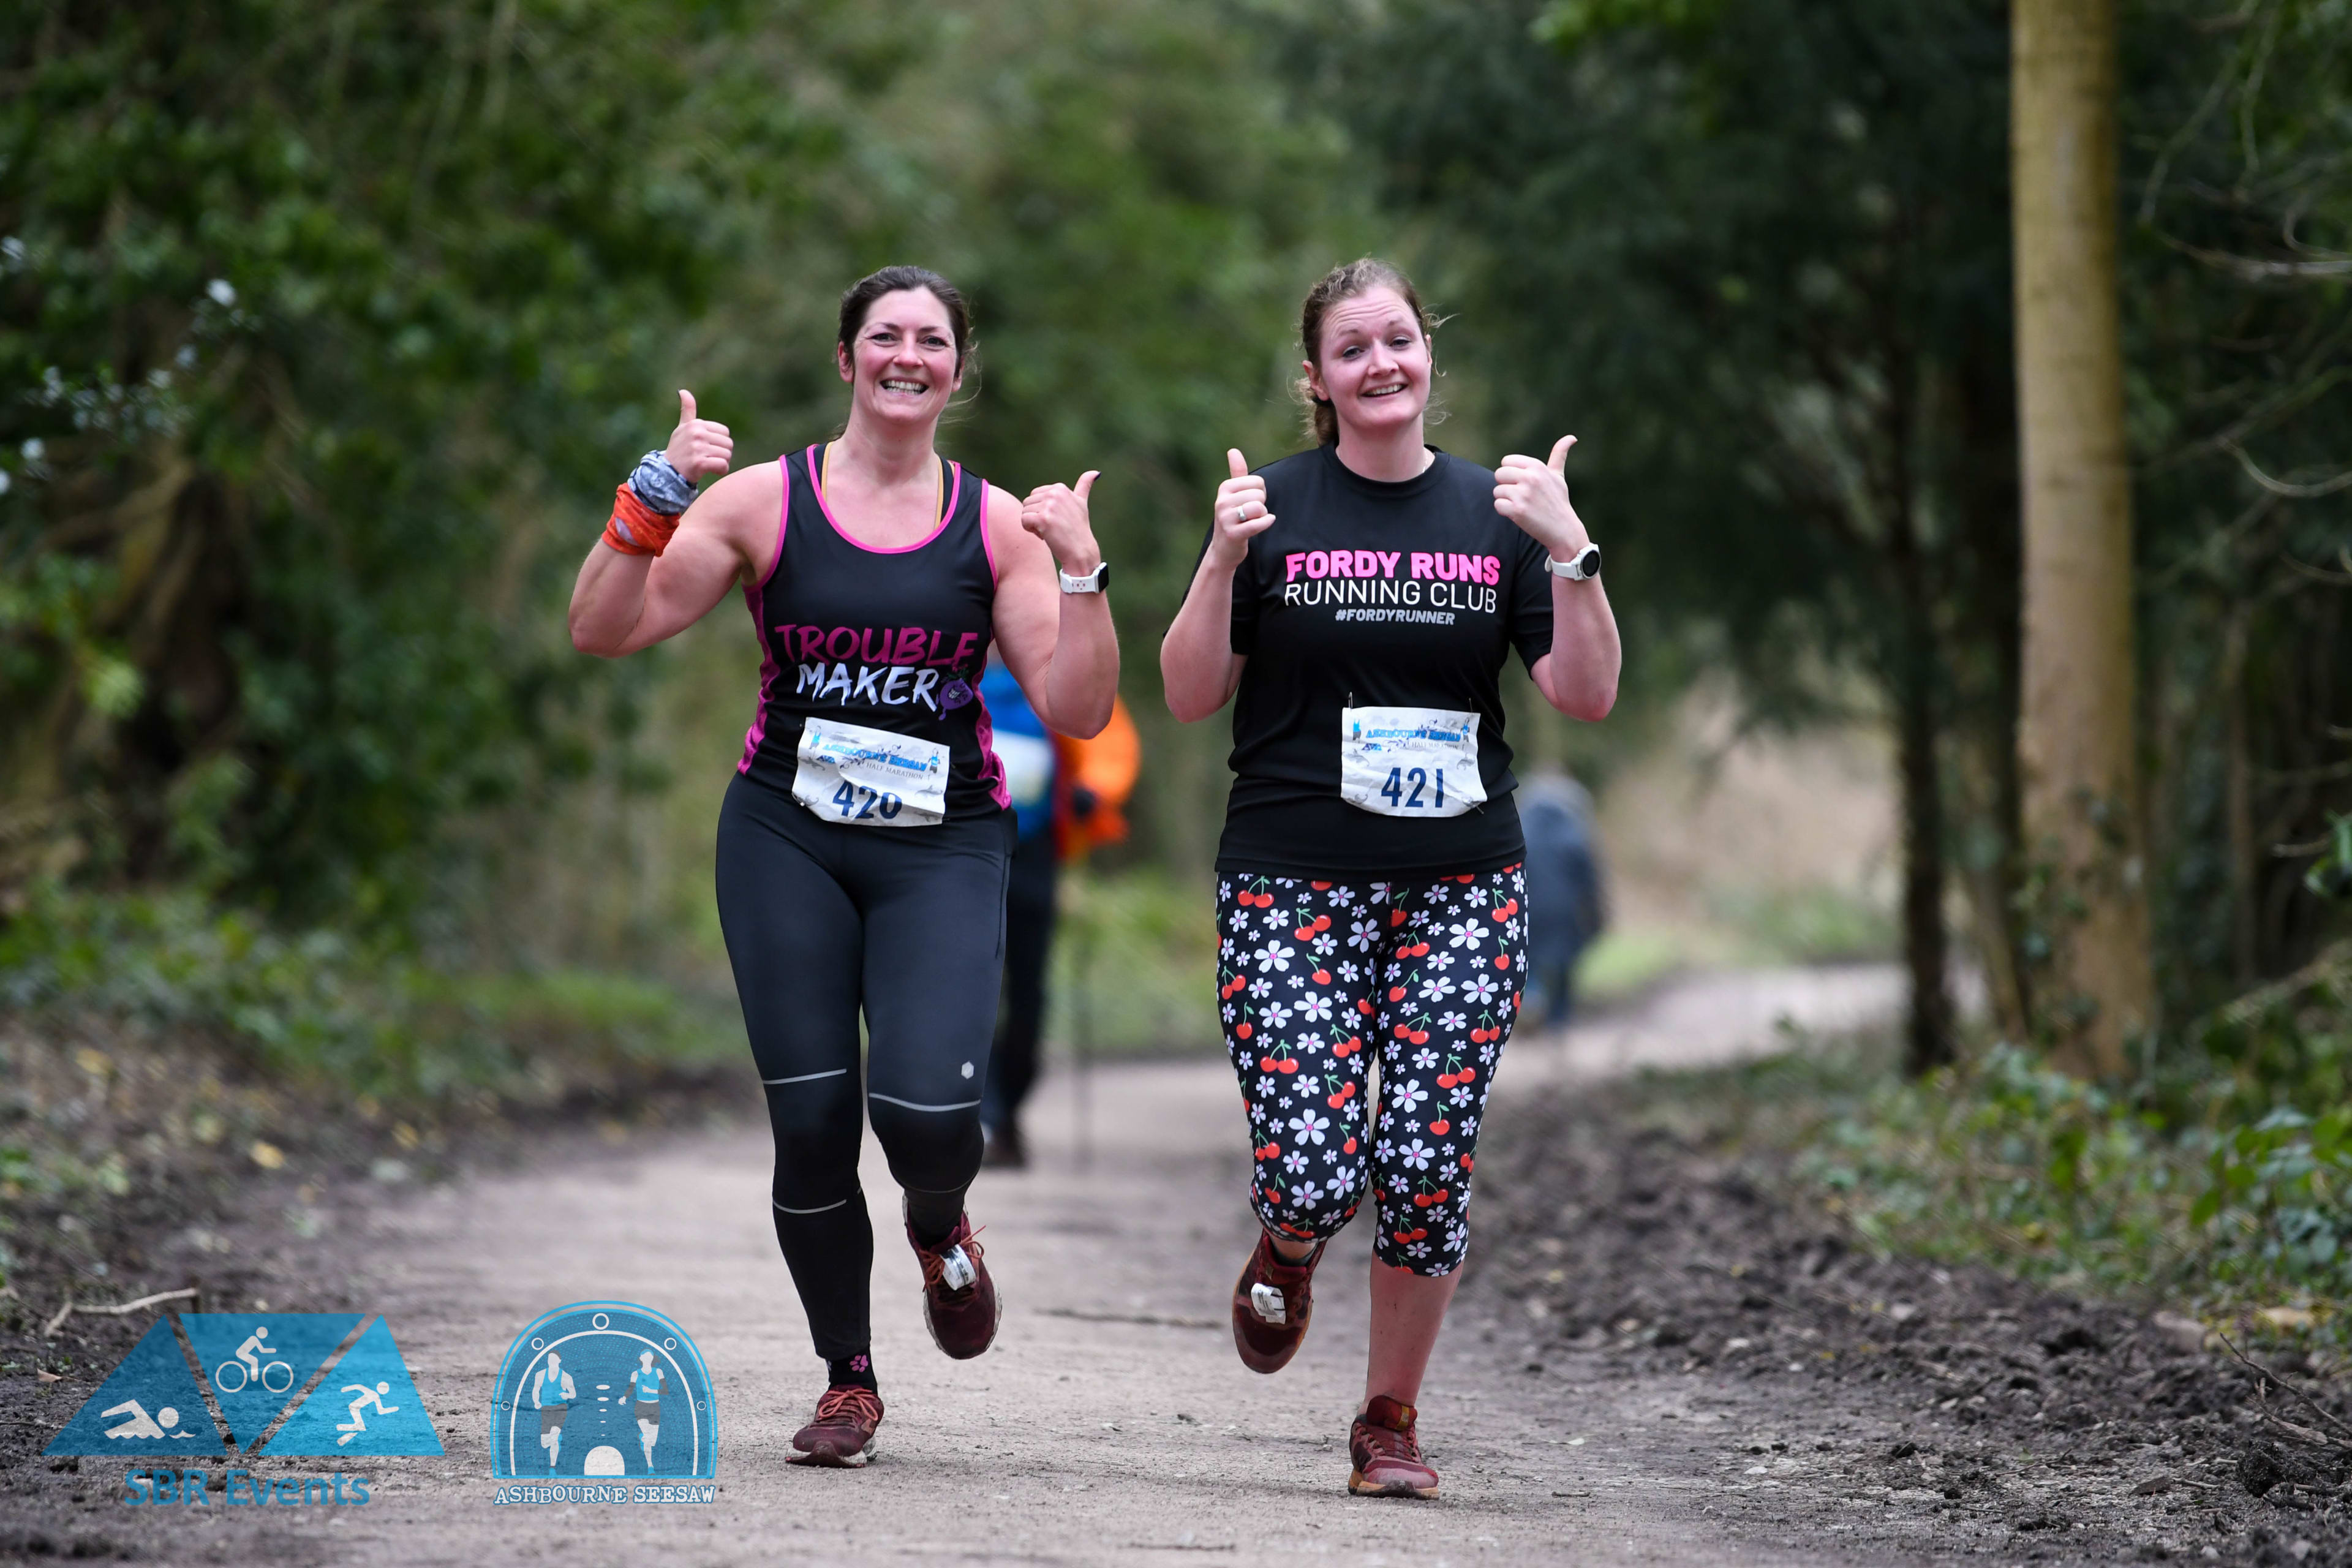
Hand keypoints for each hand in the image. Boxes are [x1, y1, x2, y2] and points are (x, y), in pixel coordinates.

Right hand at [663, 389, 733, 483]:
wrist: (667, 473)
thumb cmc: (678, 450)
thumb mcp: (682, 428)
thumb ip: (687, 410)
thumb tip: (683, 391)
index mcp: (696, 424)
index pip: (725, 432)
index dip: (720, 442)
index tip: (708, 448)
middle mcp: (697, 433)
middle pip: (728, 444)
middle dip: (723, 453)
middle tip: (710, 458)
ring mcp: (698, 447)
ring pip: (727, 455)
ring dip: (722, 463)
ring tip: (709, 465)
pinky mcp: (699, 462)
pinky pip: (723, 465)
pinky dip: (721, 471)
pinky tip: (712, 472)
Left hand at [1021, 469, 1103, 574]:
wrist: (1080, 550)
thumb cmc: (1079, 528)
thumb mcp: (1082, 503)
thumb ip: (1084, 486)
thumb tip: (1096, 472)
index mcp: (1060, 488)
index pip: (1035, 495)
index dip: (1042, 509)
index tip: (1056, 518)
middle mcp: (1055, 493)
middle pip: (1028, 502)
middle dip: (1036, 515)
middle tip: (1052, 526)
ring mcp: (1049, 505)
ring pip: (1024, 511)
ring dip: (1033, 524)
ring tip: (1049, 531)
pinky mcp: (1043, 518)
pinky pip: (1024, 521)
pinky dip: (1030, 530)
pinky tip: (1044, 535)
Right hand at [1209, 448, 1273, 568]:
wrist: (1223, 549)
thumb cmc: (1232, 518)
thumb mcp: (1233, 494)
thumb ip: (1236, 472)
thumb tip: (1233, 450)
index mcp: (1224, 488)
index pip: (1258, 481)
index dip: (1260, 493)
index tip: (1250, 502)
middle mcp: (1222, 501)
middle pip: (1259, 494)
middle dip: (1261, 505)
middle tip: (1251, 515)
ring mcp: (1226, 518)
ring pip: (1259, 508)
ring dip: (1262, 516)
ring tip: (1252, 521)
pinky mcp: (1233, 533)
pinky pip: (1258, 523)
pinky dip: (1266, 523)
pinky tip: (1264, 524)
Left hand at [1493, 435, 1586, 558]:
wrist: (1563, 529)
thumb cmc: (1558, 501)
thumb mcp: (1558, 476)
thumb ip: (1559, 455)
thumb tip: (1571, 437)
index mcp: (1537, 466)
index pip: (1506, 461)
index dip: (1511, 473)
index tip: (1522, 482)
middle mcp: (1530, 478)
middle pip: (1499, 474)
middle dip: (1506, 486)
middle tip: (1521, 496)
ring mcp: (1523, 494)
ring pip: (1497, 491)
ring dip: (1506, 500)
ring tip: (1523, 505)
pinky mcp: (1517, 511)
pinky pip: (1498, 505)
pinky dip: (1505, 511)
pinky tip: (1519, 514)